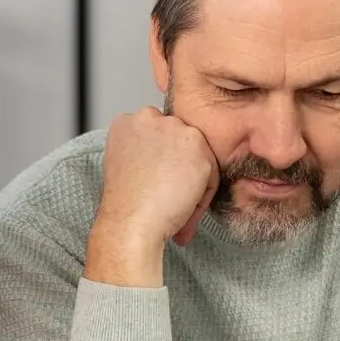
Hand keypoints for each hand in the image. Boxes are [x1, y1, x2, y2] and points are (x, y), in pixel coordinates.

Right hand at [85, 108, 219, 286]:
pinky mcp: (197, 146)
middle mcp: (149, 118)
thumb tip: (167, 158)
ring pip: (197, 154)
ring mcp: (174, 129)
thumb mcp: (127, 165)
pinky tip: (185, 207)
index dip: (162, 161)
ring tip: (177, 205)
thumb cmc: (127, 204)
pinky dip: (204, 193)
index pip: (157, 134)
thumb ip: (145, 151)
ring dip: (194, 180)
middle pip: (179, 140)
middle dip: (180, 167)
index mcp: (127, 122)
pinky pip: (212, 172)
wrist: (131, 222)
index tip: (160, 180)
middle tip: (170, 195)